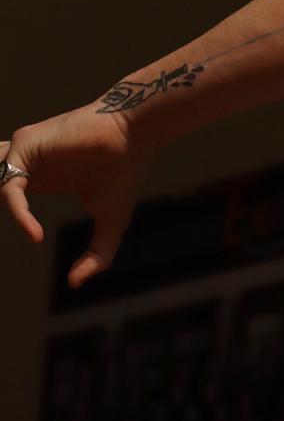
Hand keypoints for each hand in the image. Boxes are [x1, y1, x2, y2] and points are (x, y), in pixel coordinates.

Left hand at [1, 104, 151, 287]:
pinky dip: (17, 211)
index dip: (12, 218)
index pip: (3, 194)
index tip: (31, 242)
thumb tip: (75, 284)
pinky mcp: (25, 145)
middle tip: (18, 228)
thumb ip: (96, 255)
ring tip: (21, 226)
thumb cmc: (125, 172)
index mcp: (41, 177)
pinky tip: (33, 233)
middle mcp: (27, 164)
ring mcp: (24, 153)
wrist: (133, 136)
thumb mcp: (111, 222)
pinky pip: (8, 185)